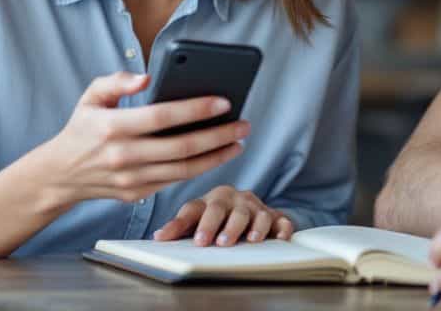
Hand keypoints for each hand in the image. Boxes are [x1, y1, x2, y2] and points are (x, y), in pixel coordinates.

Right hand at [37, 72, 249, 207]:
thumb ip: (116, 81)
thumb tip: (147, 77)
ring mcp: (130, 179)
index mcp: (112, 127)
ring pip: (183, 169)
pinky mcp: (136, 194)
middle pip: (182, 147)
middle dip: (218, 135)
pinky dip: (199, 169)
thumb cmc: (82, 128)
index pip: (162, 117)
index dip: (196, 109)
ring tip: (238, 141)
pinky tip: (216, 155)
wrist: (60, 174)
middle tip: (244, 124)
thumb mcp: (91, 96)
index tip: (224, 102)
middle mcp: (123, 155)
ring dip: (216, 156)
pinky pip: (175, 181)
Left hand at [153, 185, 292, 245]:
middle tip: (219, 242)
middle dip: (222, 225)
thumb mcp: (197, 218)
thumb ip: (180, 226)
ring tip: (251, 240)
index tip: (193, 241)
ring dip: (253, 226)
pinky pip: (281, 219)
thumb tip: (158, 237)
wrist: (245, 204)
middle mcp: (232, 199)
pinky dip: (282, 228)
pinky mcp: (274, 215)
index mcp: (209, 199)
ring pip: (255, 213)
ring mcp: (254, 206)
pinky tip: (280, 237)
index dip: (191, 224)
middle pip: (225, 209)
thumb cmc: (215, 214)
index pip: (195, 209)